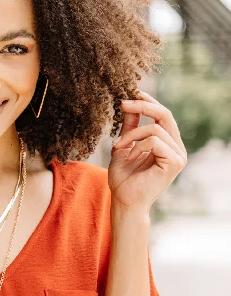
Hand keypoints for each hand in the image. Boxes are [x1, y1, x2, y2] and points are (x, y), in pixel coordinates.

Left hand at [108, 90, 186, 213]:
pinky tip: (130, 157)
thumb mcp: (123, 147)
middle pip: (165, 115)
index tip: (131, 94)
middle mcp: (176, 148)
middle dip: (143, 106)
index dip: (148, 102)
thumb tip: (129, 104)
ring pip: (155, 129)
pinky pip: (155, 141)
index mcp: (167, 144)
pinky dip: (138, 146)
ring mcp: (178, 155)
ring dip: (132, 135)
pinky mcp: (175, 162)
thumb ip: (129, 127)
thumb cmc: (123, 180)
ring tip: (118, 147)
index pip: (162, 116)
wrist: (124, 202)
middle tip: (123, 103)